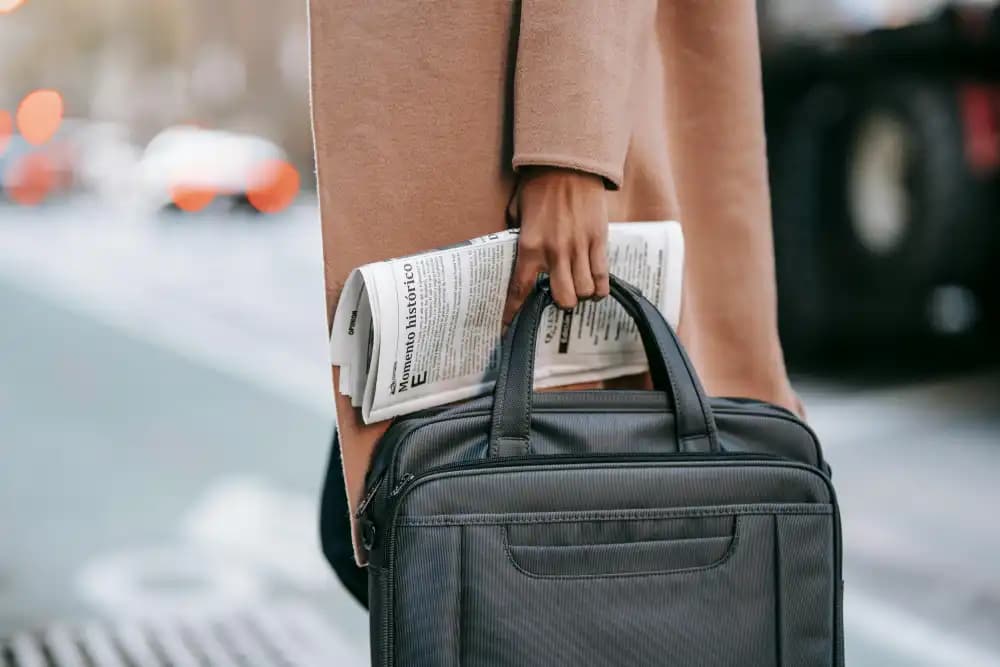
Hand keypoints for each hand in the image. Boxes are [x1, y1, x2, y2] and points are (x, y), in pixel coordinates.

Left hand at [502, 167, 609, 325]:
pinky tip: (596, 289)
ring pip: (585, 292)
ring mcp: (579, 247)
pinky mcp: (599, 240)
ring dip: (581, 296)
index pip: (520, 289)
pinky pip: (603, 276)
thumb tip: (518, 253)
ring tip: (579, 290)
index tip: (507, 327)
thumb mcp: (517, 211)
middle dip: (561, 304)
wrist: (568, 162)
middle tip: (559, 298)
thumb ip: (518, 236)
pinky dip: (600, 288)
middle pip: (563, 299)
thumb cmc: (538, 184)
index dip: (513, 312)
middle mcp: (555, 252)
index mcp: (530, 246)